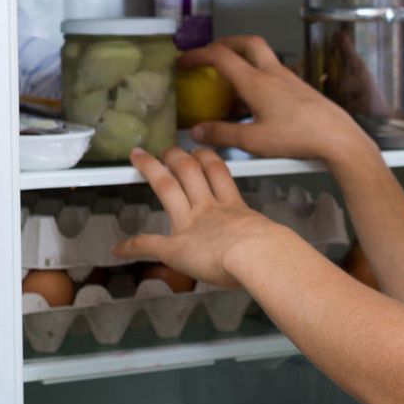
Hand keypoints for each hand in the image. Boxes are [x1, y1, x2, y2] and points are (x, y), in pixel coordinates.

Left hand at [115, 147, 288, 288]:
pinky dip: (133, 246)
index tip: (202, 153)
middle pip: (190, 170)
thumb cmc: (270, 250)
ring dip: (153, 171)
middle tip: (169, 148)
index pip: (218, 175)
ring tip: (141, 159)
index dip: (209, 160)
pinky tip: (120, 248)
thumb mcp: (273, 239)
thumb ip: (271, 240)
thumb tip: (283, 251)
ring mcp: (191, 223)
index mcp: (233, 207)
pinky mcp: (175, 245)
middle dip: (177, 156)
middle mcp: (209, 209)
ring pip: (167, 186)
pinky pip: (149, 244)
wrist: (257, 255)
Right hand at [180, 36, 370, 162]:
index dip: (197, 54)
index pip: (220, 56)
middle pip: (247, 43)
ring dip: (243, 61)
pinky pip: (274, 74)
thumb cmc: (300, 137)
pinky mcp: (300, 89)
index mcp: (257, 82)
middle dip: (225, 43)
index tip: (183, 61)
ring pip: (263, 58)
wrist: (338, 137)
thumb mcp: (253, 141)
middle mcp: (274, 74)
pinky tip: (255, 102)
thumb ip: (222, 134)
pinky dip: (258, 77)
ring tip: (229, 81)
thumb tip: (199, 131)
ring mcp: (289, 79)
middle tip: (210, 54)